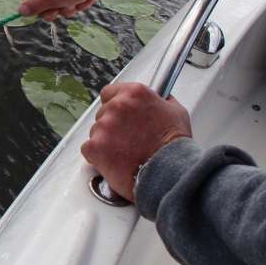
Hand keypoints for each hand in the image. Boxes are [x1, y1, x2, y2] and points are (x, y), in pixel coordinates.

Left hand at [81, 83, 192, 201]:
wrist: (169, 171)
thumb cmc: (174, 146)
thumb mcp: (176, 112)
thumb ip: (161, 102)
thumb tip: (161, 100)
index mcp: (134, 94)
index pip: (109, 92)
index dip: (113, 104)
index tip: (118, 113)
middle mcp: (116, 106)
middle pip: (103, 114)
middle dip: (112, 126)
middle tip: (127, 139)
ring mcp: (103, 126)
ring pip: (96, 132)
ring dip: (105, 141)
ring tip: (125, 153)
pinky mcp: (94, 146)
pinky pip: (89, 149)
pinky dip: (98, 156)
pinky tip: (115, 161)